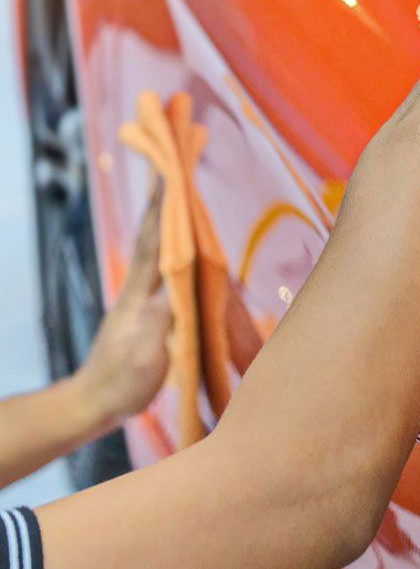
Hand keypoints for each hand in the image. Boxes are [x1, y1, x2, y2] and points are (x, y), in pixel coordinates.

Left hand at [76, 185, 170, 430]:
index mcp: (142, 296)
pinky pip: (159, 263)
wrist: (93, 403)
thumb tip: (176, 283)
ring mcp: (139, 297)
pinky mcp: (144, 308)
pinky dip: (166, 240)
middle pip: (153, 236)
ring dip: (164, 216)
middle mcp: (139, 288)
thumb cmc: (123, 384)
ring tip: (173, 190)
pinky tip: (173, 238)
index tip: (172, 176)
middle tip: (170, 165)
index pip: (156, 244)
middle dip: (162, 202)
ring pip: (155, 246)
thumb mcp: (146, 357)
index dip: (165, 211)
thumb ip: (158, 320)